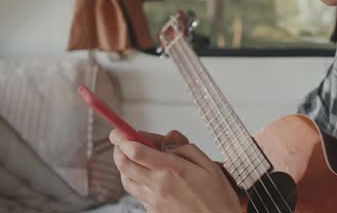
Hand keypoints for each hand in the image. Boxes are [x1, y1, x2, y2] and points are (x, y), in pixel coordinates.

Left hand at [110, 129, 240, 212]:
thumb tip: (168, 144)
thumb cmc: (217, 197)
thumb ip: (186, 150)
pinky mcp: (153, 210)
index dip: (123, 139)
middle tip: (120, 141)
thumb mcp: (208, 165)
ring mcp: (154, 200)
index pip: (137, 152)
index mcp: (172, 170)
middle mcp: (159, 185)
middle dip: (118, 149)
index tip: (120, 131)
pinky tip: (141, 174)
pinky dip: (132, 179)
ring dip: (123, 165)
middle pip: (125, 165)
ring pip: (126, 179)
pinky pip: (135, 193)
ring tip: (129, 156)